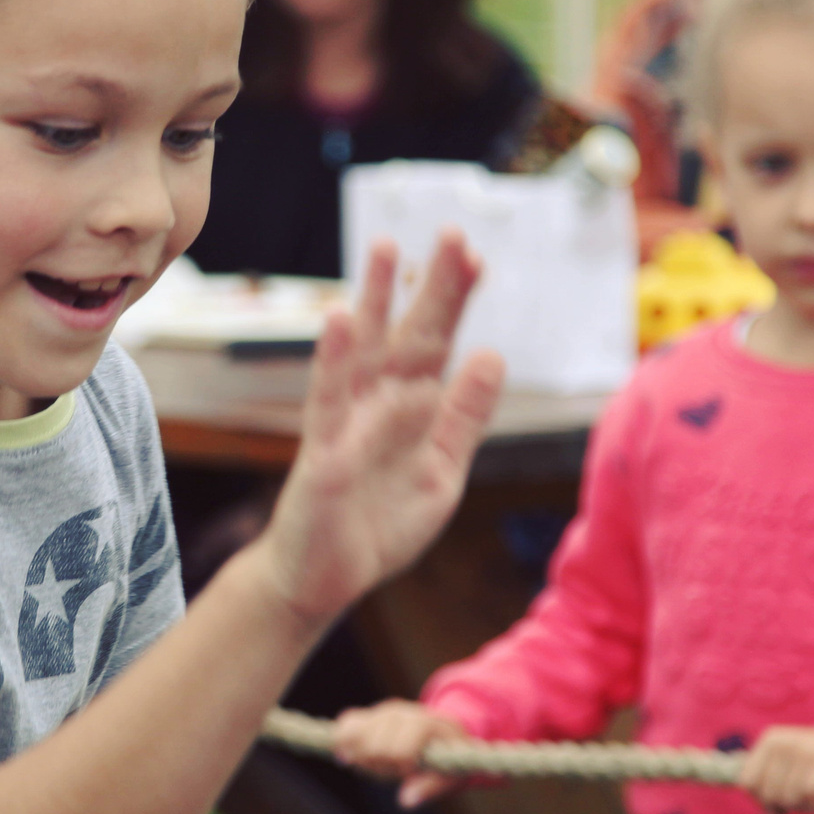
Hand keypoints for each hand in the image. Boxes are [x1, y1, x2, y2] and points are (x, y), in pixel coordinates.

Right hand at [248, 233, 503, 630]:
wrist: (321, 579)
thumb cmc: (376, 524)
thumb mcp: (440, 471)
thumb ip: (464, 417)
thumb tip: (492, 355)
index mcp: (409, 409)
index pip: (438, 345)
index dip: (456, 302)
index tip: (478, 258)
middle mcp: (377, 404)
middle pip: (409, 336)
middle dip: (430, 288)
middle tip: (452, 234)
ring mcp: (346, 424)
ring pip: (364, 354)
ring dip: (374, 301)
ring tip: (387, 250)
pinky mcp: (323, 454)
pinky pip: (330, 403)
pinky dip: (335, 362)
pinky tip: (341, 320)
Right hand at [332, 701, 467, 808]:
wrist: (447, 735)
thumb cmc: (451, 757)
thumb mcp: (451, 775)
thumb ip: (431, 787)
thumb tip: (405, 801)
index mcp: (424, 723)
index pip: (397, 751)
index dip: (401, 768)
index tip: (412, 771)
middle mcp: (401, 712)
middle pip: (373, 747)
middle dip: (381, 766)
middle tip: (395, 769)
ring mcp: (383, 711)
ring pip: (355, 734)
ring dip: (363, 757)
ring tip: (380, 763)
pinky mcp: (370, 714)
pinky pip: (348, 721)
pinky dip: (343, 739)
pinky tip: (348, 754)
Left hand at [737, 726, 813, 813]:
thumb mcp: (789, 780)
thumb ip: (774, 804)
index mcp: (770, 740)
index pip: (747, 783)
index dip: (764, 798)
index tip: (783, 794)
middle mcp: (786, 742)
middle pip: (769, 794)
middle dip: (788, 803)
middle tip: (806, 793)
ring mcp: (807, 749)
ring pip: (790, 798)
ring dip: (806, 806)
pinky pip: (811, 796)